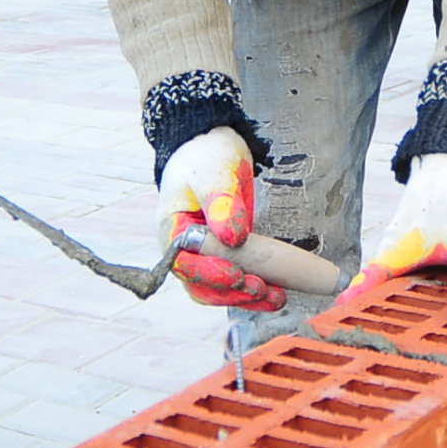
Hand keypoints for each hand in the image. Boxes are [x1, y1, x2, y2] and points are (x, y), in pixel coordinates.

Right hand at [158, 126, 279, 310]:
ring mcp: (202, 255)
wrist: (214, 149)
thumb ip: (222, 203)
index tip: (235, 274)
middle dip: (231, 292)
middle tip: (261, 289)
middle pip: (200, 284)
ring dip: (245, 297)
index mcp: (171, 228)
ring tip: (276, 298)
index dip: (208, 273)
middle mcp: (183, 248)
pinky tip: (276, 293)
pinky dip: (253, 290)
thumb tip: (233, 238)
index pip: (183, 262)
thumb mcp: (213, 172)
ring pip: (218, 290)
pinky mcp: (223, 256)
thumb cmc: (207, 157)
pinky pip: (234, 281)